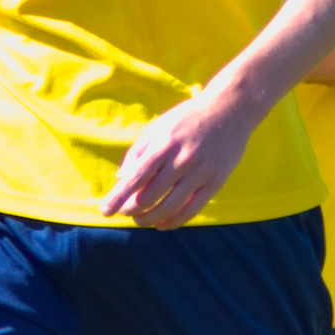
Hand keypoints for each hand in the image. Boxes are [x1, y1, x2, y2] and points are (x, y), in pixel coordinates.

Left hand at [100, 82, 261, 228]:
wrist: (229, 110)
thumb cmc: (187, 119)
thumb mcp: (158, 126)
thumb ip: (138, 152)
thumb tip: (121, 180)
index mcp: (164, 143)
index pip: (136, 177)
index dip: (119, 197)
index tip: (105, 211)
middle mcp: (182, 158)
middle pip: (151, 196)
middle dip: (133, 210)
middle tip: (125, 213)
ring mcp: (201, 171)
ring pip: (170, 207)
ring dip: (150, 219)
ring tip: (140, 220)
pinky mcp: (216, 182)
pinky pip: (192, 210)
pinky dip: (174, 222)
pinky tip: (161, 224)